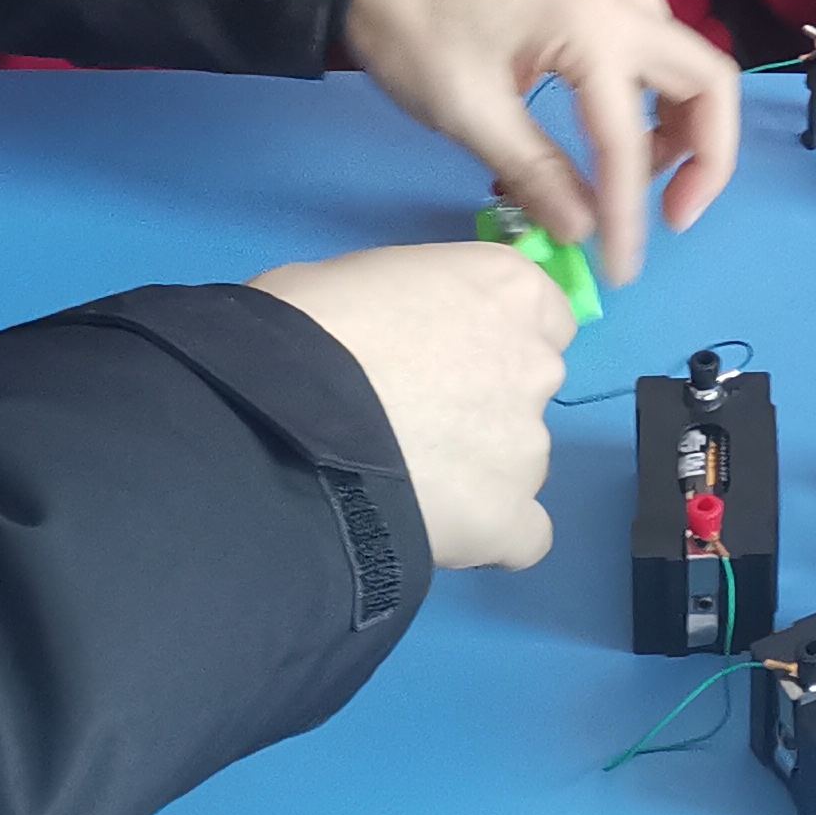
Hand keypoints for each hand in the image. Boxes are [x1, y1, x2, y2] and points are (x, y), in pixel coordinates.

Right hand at [251, 242, 567, 568]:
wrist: (275, 420)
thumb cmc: (303, 326)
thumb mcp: (356, 278)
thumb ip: (409, 305)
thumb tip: (396, 332)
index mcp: (509, 290)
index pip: (541, 315)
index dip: (493, 337)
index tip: (445, 356)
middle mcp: (536, 364)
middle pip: (528, 387)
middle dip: (480, 403)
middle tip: (409, 418)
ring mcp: (528, 447)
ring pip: (517, 461)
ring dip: (474, 469)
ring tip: (398, 481)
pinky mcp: (506, 519)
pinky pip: (519, 536)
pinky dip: (485, 536)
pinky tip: (432, 531)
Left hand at [343, 0, 739, 284]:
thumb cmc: (416, 25)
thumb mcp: (468, 110)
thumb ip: (534, 172)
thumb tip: (585, 232)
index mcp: (594, 31)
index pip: (628, 142)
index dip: (629, 216)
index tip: (620, 271)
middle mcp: (626, 7)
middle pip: (710, 84)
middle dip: (706, 159)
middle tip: (672, 216)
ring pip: (692, 67)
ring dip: (685, 129)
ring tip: (634, 182)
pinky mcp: (601, 2)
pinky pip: (659, 56)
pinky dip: (659, 104)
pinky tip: (619, 140)